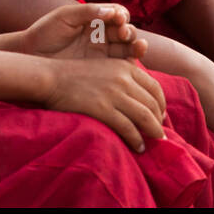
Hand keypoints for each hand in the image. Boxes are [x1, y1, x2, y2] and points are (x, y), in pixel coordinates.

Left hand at [21, 3, 148, 61]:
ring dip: (136, 48)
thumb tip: (112, 12)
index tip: (118, 18)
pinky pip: (120, 69)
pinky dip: (130, 66)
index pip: (117, 15)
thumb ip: (87, 12)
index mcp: (95, 20)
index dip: (122, 16)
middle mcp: (102, 36)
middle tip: (124, 34)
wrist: (29, 56)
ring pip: (127, 50)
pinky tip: (132, 64)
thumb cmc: (45, 32)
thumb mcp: (64, 17)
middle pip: (126, 33)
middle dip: (130, 32)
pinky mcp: (101, 73)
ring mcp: (103, 55)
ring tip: (140, 47)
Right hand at [45, 59, 166, 152]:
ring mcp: (113, 94)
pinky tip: (138, 147)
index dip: (162, 104)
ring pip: (144, 116)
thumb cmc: (77, 75)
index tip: (161, 115)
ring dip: (153, 131)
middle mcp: (123, 79)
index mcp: (125, 67)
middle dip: (159, 120)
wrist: (52, 78)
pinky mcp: (102, 109)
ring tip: (155, 141)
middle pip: (152, 103)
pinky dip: (136, 139)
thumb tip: (142, 99)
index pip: (155, 87)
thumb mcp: (105, 68)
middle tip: (159, 132)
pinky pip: (127, 127)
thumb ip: (124, 78)